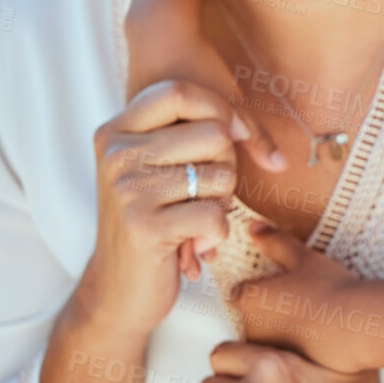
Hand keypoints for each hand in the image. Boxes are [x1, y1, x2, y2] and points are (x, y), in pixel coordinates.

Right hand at [125, 20, 288, 278]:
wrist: (116, 291)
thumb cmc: (156, 220)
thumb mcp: (167, 171)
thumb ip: (207, 139)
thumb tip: (268, 152)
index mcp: (116, 132)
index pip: (178, 91)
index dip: (220, 109)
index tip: (234, 135)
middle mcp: (115, 155)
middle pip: (213, 132)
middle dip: (227, 166)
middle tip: (202, 195)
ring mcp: (126, 189)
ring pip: (222, 176)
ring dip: (221, 205)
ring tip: (190, 220)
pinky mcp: (144, 226)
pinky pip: (216, 215)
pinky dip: (216, 234)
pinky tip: (190, 246)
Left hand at [232, 222, 376, 373]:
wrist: (353, 324)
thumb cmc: (329, 287)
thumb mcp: (302, 257)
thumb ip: (274, 241)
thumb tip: (252, 227)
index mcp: (248, 297)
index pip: (241, 293)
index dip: (260, 289)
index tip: (279, 288)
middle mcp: (248, 326)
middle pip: (250, 317)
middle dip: (267, 312)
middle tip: (297, 304)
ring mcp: (263, 349)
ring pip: (264, 337)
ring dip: (278, 331)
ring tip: (308, 322)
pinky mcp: (280, 366)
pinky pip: (280, 355)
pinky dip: (292, 348)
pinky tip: (313, 340)